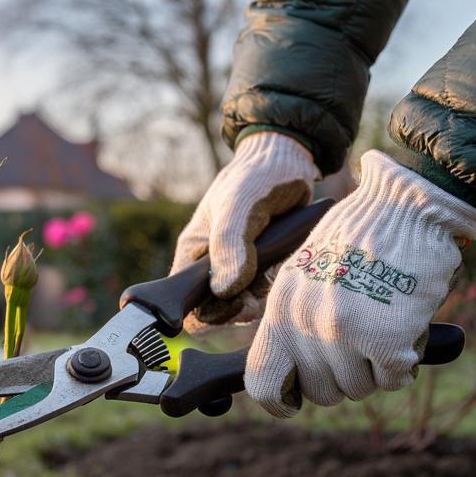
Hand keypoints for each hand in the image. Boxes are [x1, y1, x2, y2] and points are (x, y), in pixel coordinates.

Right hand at [173, 131, 317, 331]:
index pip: (186, 305)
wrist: (289, 160)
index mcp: (192, 255)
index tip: (236, 302)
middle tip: (257, 294)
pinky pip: (263, 292)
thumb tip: (224, 291)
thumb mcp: (238, 207)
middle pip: (215, 312)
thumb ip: (229, 247)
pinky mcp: (260, 267)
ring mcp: (236, 268)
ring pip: (242, 305)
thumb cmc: (255, 178)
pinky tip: (281, 265)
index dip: (207, 316)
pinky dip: (273, 286)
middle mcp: (210, 266)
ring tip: (272, 271)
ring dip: (259, 297)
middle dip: (237, 309)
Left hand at [245, 150, 475, 417]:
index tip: (295, 400)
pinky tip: (405, 331)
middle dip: (342, 378)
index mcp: (281, 308)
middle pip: (319, 392)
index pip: (262, 380)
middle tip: (359, 347)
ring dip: (375, 368)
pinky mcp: (385, 340)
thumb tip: (291, 369)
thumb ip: (294, 318)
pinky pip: (393, 379)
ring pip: (358, 389)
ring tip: (383, 327)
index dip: (279, 400)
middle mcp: (305, 325)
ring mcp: (344, 335)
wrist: (406, 207)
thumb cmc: (359, 237)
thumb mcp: (306, 273)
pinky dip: (404, 362)